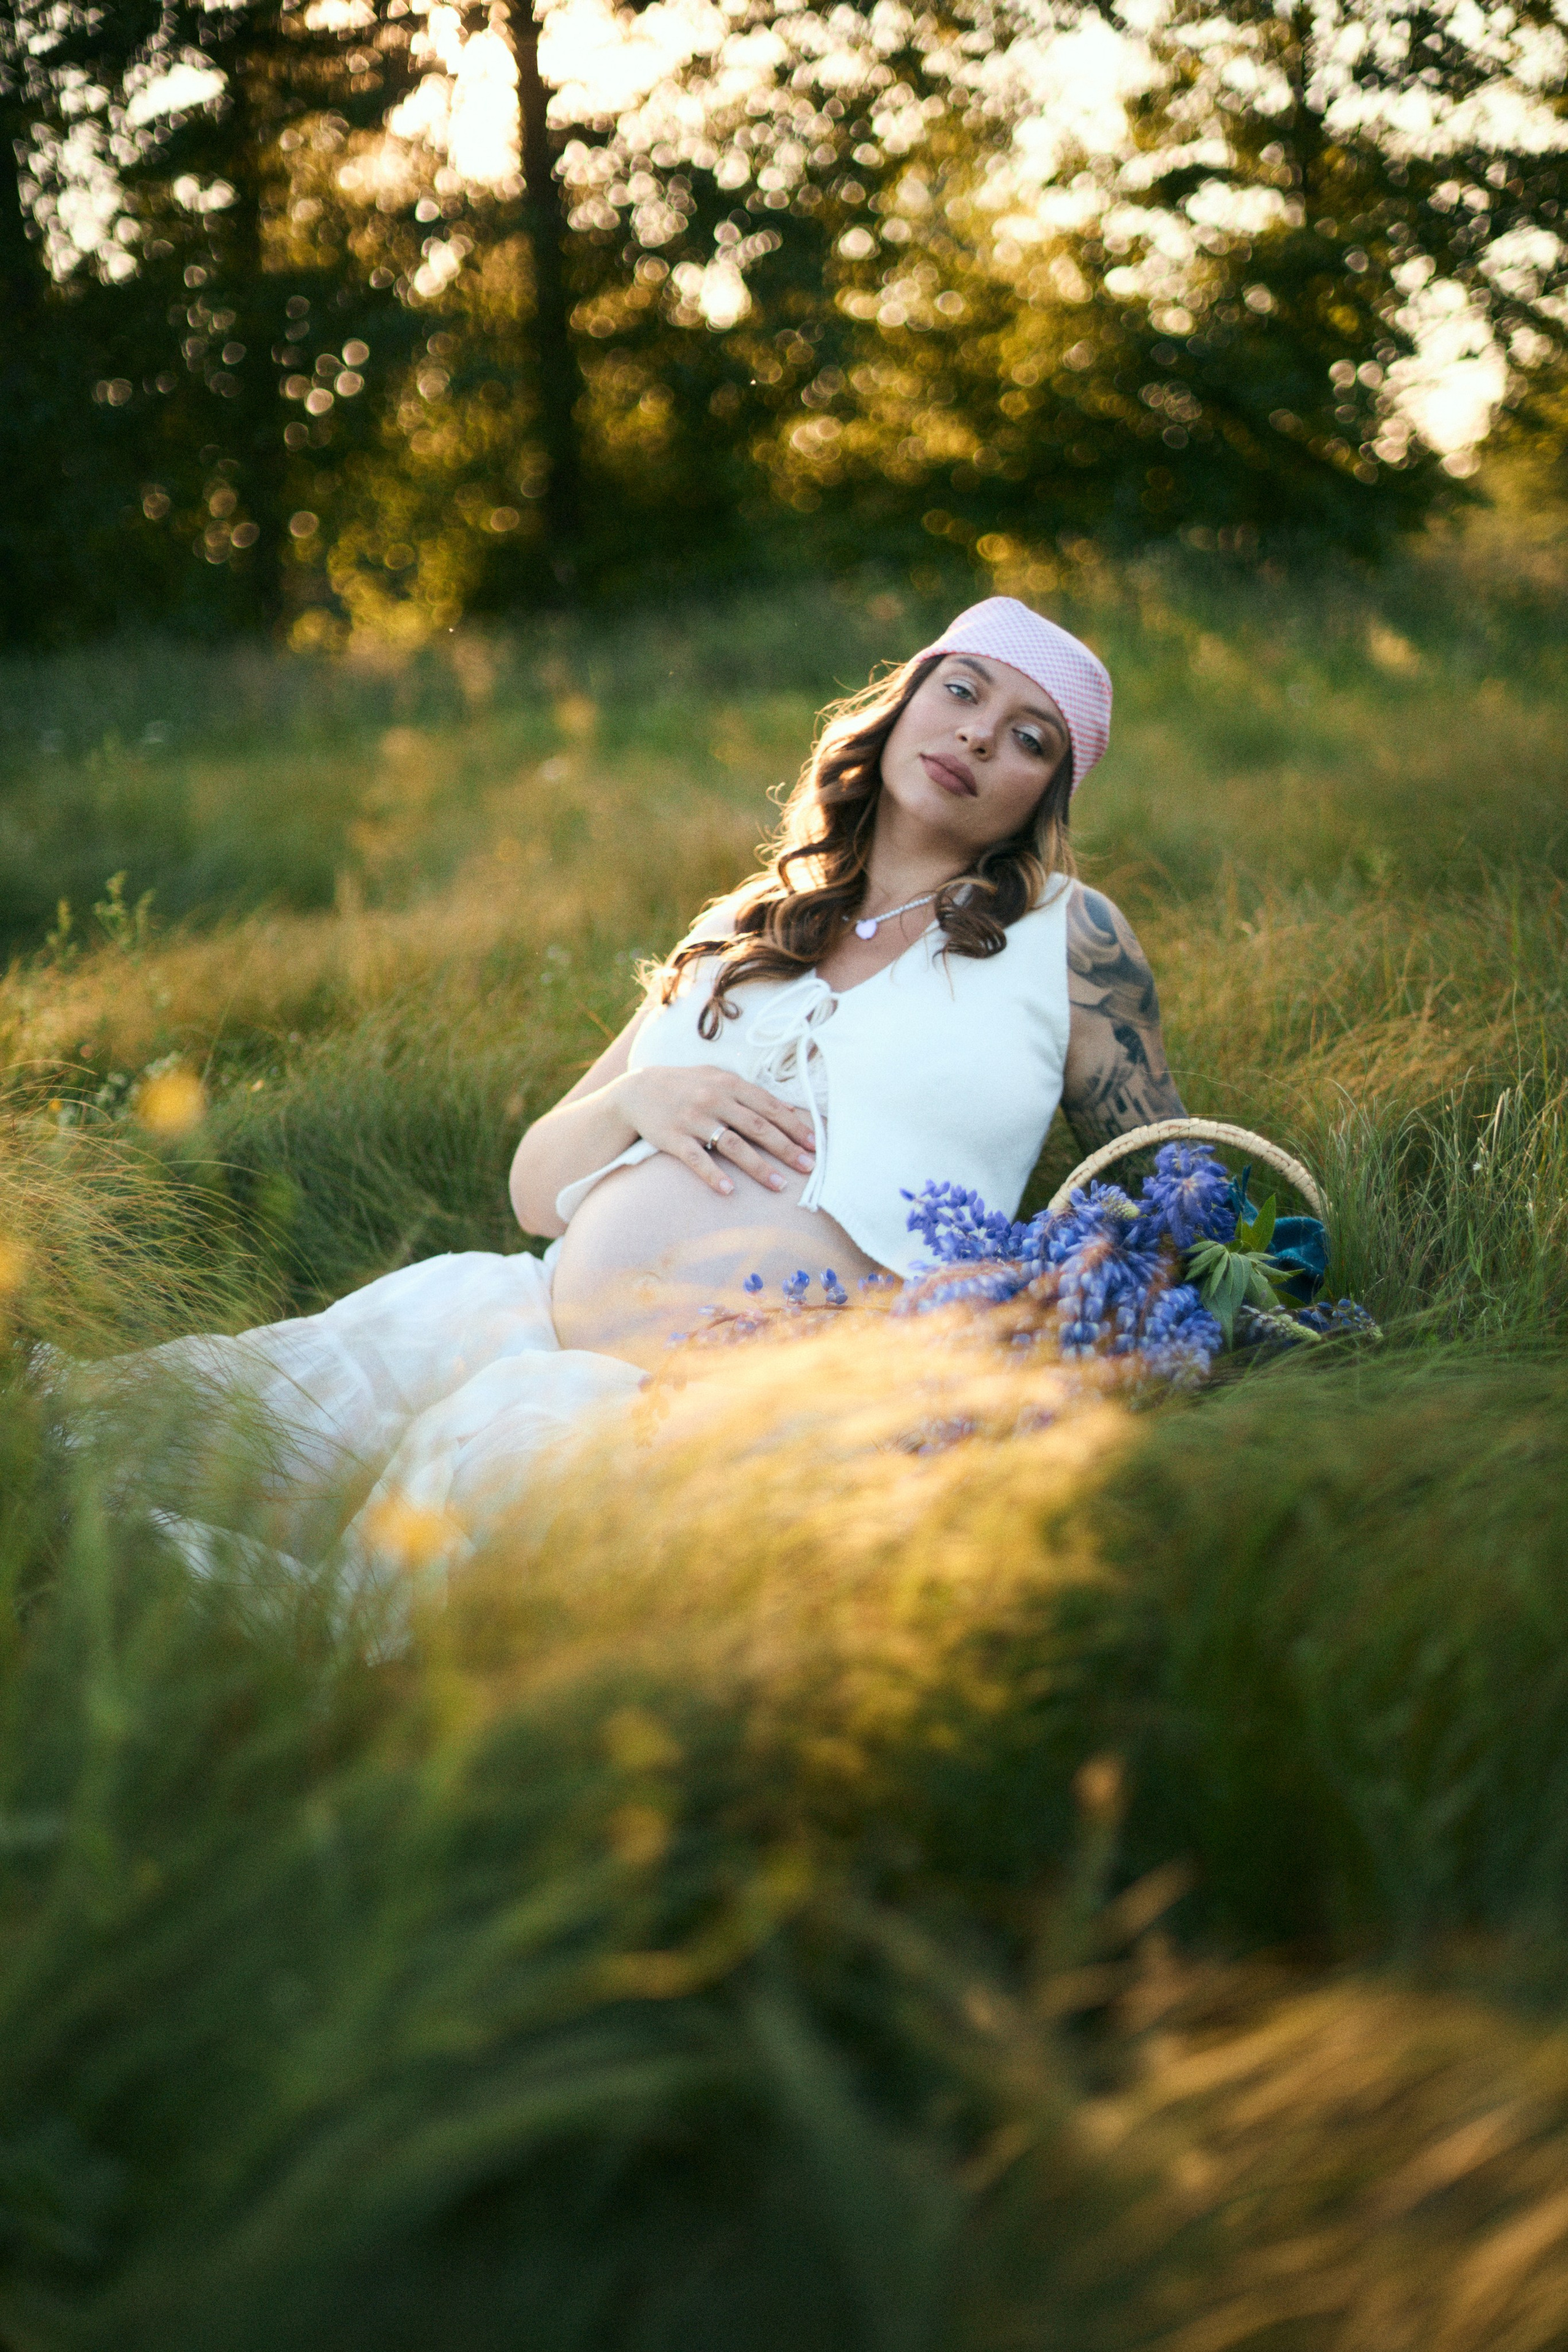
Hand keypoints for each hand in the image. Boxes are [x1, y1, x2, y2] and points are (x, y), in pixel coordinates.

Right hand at [614, 1064, 816, 1196]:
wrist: (637, 1090)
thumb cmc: (684, 1085)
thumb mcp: (715, 1077)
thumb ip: (747, 1092)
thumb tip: (785, 1108)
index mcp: (728, 1084)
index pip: (768, 1106)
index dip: (793, 1126)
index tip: (814, 1144)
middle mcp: (714, 1099)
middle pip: (757, 1126)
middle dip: (786, 1148)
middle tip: (808, 1168)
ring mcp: (693, 1119)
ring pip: (732, 1145)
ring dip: (758, 1166)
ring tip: (779, 1185)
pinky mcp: (673, 1138)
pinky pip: (696, 1159)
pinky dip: (713, 1174)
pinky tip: (728, 1190)